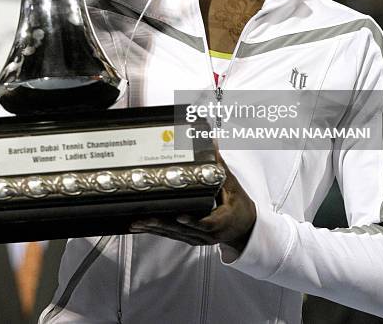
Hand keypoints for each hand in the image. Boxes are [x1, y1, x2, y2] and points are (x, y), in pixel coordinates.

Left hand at [130, 152, 255, 252]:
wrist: (244, 228)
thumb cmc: (239, 208)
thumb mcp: (232, 186)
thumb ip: (220, 166)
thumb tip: (212, 145)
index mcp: (221, 222)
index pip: (205, 223)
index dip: (192, 221)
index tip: (180, 216)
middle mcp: (207, 234)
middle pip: (183, 230)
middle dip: (162, 224)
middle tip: (145, 218)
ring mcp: (198, 238)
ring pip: (174, 234)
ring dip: (155, 229)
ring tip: (137, 223)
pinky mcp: (190, 238)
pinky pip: (171, 235)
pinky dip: (157, 231)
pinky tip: (142, 227)